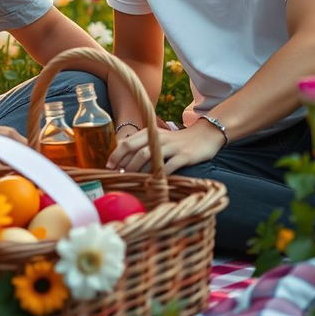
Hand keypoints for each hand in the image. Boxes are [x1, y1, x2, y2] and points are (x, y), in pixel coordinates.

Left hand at [107, 119, 224, 174]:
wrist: (204, 136)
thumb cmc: (177, 141)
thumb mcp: (159, 138)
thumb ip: (143, 145)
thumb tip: (123, 160)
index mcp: (150, 132)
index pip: (128, 142)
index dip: (116, 155)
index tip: (109, 167)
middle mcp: (159, 137)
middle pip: (135, 149)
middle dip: (124, 164)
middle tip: (118, 176)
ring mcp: (171, 146)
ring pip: (148, 156)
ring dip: (137, 170)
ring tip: (132, 180)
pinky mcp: (184, 156)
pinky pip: (168, 167)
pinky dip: (159, 175)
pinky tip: (153, 183)